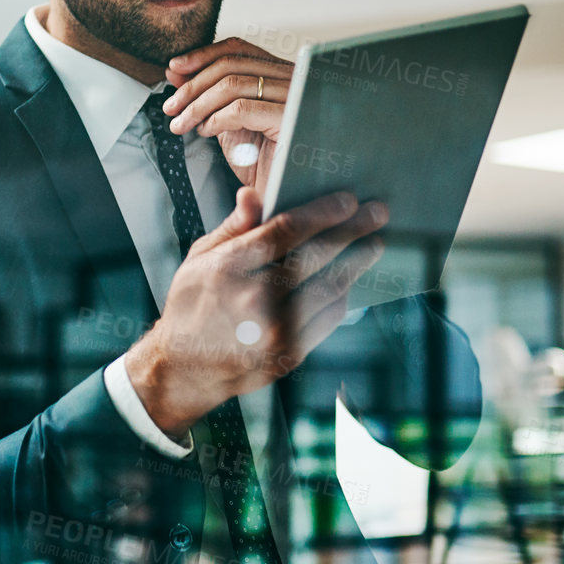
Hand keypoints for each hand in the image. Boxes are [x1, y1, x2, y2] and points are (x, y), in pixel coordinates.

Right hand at [124, 186, 387, 438]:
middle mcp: (253, 298)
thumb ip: (233, 228)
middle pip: (316, 256)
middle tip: (377, 212)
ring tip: (373, 243)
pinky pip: (328, 317)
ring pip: (330, 286)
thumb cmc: (193, 306)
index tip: (347, 199)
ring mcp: (274, 330)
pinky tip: (349, 279)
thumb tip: (254, 193)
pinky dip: (343, 294)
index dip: (322, 212)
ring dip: (357, 261)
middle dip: (352, 229)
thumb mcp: (199, 260)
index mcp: (228, 268)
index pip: (286, 231)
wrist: (186, 369)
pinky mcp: (289, 353)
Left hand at [162, 36, 292, 194]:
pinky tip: (205, 131)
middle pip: (231, 64)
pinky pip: (241, 110)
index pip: (239, 49)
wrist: (285, 195)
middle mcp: (293, 79)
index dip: (202, 55)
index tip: (174, 69)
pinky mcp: (289, 119)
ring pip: (232, 85)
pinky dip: (215, 119)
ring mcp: (295, 96)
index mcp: (281, 74)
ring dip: (197, 105)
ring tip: (182, 124)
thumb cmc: (263, 161)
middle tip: (171, 107)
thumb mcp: (230, 122)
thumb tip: (176, 71)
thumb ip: (208, 96)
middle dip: (192, 85)